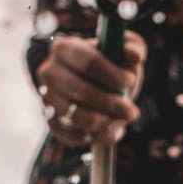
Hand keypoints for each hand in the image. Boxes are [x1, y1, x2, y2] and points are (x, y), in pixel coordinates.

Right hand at [36, 31, 146, 146]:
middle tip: (132, 111)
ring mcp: (47, 99)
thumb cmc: (109, 65)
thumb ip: (133, 46)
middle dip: (112, 104)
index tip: (129, 82)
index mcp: (65, 48)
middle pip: (82, 92)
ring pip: (78, 117)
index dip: (113, 75)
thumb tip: (135, 56)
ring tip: (122, 119)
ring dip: (106, 122)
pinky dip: (97, 137)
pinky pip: (75, 136)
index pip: (89, 62)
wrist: (92, 85)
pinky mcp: (51, 122)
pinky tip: (110, 129)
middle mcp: (49, 72)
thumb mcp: (123, 50)